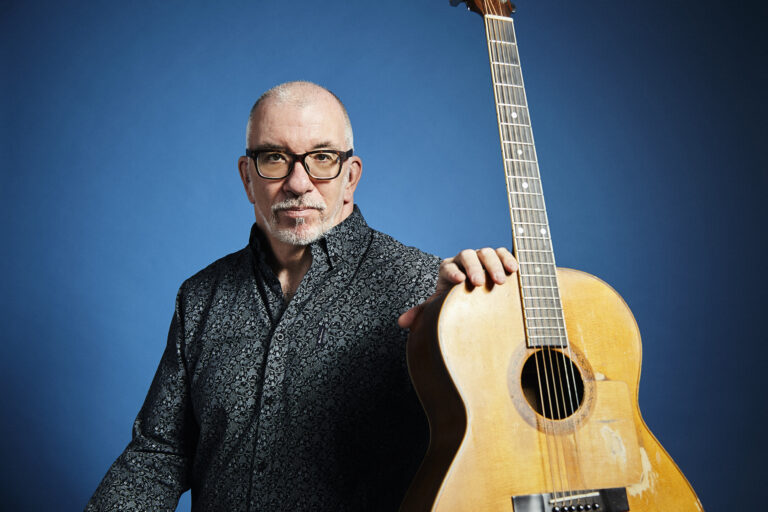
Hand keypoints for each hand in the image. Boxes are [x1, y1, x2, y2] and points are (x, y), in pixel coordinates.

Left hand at [398, 247, 517, 328]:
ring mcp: (481, 257)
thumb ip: (421, 312)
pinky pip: (503, 252)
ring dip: (493, 265)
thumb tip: (402, 322)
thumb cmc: (453, 301)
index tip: (459, 281)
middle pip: (467, 255)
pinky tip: (514, 270)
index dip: (452, 272)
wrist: (470, 297)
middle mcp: (464, 260)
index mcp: (447, 269)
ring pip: (486, 252)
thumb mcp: (437, 306)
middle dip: (473, 268)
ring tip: (500, 281)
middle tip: (480, 282)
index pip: (447, 266)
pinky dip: (508, 258)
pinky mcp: (498, 259)